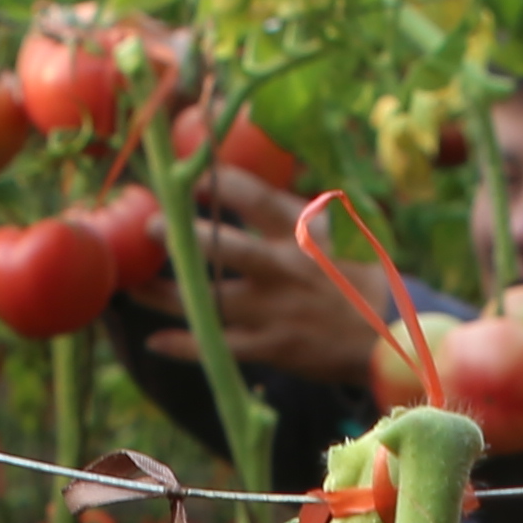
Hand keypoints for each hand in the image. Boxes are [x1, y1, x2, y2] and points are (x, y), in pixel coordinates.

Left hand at [151, 164, 409, 383]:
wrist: (390, 335)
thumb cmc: (358, 277)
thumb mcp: (333, 231)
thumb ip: (290, 209)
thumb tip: (257, 175)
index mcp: (300, 232)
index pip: (253, 196)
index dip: (216, 182)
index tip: (188, 177)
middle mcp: (284, 268)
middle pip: (225, 249)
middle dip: (184, 237)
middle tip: (150, 228)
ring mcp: (276, 309)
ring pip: (211, 301)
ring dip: (166, 295)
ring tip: (133, 286)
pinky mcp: (272, 346)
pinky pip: (220, 346)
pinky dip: (186, 345)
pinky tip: (154, 341)